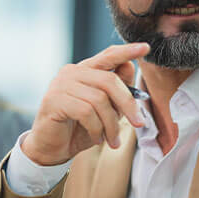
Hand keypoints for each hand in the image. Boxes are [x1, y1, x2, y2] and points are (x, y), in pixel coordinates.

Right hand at [22, 43, 149, 165]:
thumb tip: (130, 67)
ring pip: (99, 99)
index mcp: (85, 71)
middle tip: (138, 124)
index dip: (126, 51)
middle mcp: (72, 72)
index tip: (145, 48)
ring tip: (112, 140)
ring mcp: (61, 84)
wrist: (52, 148)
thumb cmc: (79, 128)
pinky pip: (85, 111)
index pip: (108, 56)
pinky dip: (96, 128)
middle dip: (128, 104)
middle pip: (109, 80)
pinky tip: (97, 138)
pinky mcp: (54, 100)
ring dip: (111, 124)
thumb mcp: (105, 110)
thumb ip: (117, 91)